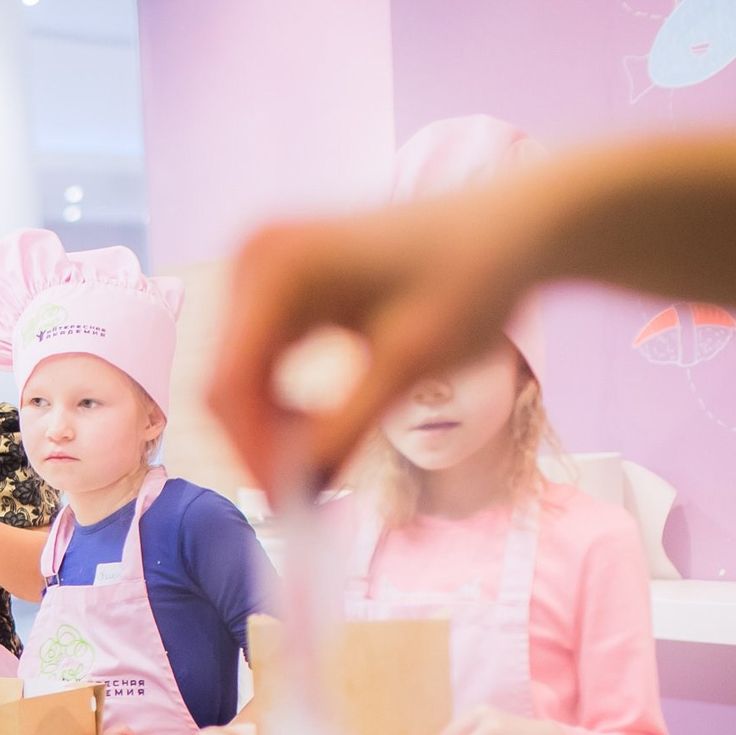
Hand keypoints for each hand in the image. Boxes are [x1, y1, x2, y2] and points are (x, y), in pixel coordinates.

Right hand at [208, 182, 551, 493]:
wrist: (510, 228)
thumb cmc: (473, 276)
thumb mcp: (411, 362)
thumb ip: (346, 429)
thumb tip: (298, 491)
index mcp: (278, 266)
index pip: (232, 382)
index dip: (253, 452)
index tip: (287, 506)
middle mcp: (255, 260)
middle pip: (225, 382)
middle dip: (259, 445)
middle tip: (302, 499)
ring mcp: (261, 272)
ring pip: (237, 380)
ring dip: (268, 430)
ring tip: (320, 463)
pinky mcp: (277, 289)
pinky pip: (257, 364)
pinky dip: (280, 406)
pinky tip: (317, 429)